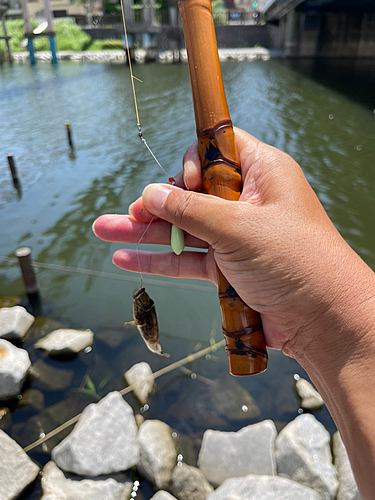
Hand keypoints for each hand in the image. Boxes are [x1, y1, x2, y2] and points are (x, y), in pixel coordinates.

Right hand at [92, 128, 368, 356]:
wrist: (324, 319)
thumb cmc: (292, 260)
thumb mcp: (237, 227)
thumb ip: (189, 210)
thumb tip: (149, 194)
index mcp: (262, 173)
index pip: (219, 149)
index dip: (194, 160)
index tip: (185, 183)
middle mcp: (249, 201)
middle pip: (192, 192)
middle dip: (156, 202)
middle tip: (125, 214)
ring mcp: (237, 236)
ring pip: (184, 228)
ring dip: (146, 233)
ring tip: (105, 232)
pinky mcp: (229, 268)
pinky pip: (188, 259)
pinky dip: (160, 260)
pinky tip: (127, 260)